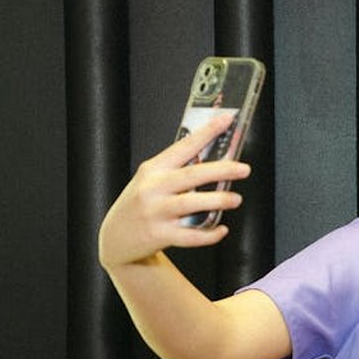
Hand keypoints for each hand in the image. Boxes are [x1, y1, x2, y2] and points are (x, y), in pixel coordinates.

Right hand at [98, 114, 250, 268]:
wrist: (115, 238)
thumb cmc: (139, 205)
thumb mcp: (150, 181)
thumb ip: (176, 171)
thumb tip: (215, 160)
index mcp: (153, 170)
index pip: (184, 146)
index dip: (206, 133)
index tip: (226, 121)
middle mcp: (152, 189)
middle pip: (191, 175)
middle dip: (221, 170)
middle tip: (243, 169)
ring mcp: (155, 212)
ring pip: (190, 204)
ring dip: (217, 200)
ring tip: (236, 198)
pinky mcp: (159, 235)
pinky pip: (190, 236)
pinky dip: (208, 234)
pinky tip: (221, 229)